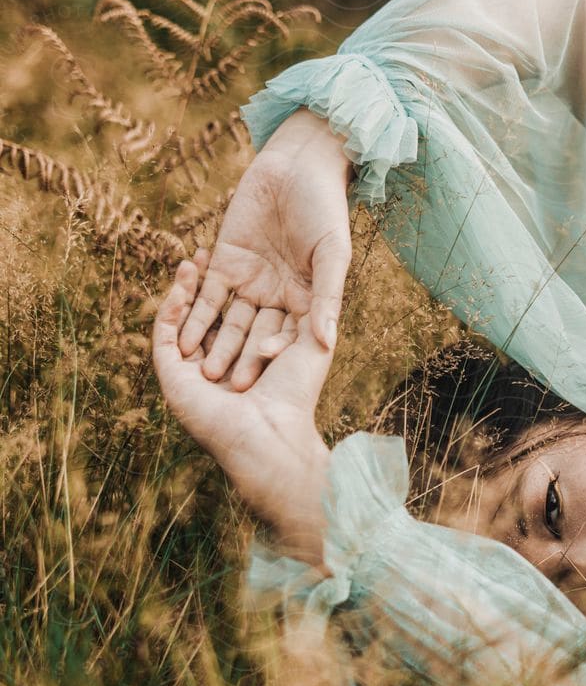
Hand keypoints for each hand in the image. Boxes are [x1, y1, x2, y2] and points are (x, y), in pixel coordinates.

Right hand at [155, 251, 334, 566]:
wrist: (267, 438)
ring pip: (186, 319)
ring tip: (192, 256)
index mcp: (252, 357)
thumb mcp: (313, 345)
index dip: (241, 283)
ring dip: (187, 288)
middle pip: (211, 312)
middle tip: (205, 247)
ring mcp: (194, 369)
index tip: (243, 255)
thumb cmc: (296, 396)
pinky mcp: (173, 375)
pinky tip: (182, 279)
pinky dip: (171, 307)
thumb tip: (319, 279)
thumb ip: (318, 312)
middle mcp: (222, 362)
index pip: (243, 311)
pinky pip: (166, 334)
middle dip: (207, 280)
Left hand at [177, 108, 353, 390]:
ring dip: (214, 344)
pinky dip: (195, 315)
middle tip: (222, 387)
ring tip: (198, 369)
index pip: (289, 339)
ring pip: (229, 321)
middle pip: (256, 335)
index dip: (273, 360)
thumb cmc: (325, 208)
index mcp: (308, 300)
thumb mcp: (332, 255)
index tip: (260, 383)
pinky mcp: (224, 263)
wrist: (297, 165)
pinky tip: (181, 337)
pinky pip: (207, 295)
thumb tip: (326, 342)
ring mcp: (251, 281)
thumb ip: (327, 298)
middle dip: (239, 359)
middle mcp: (279, 296)